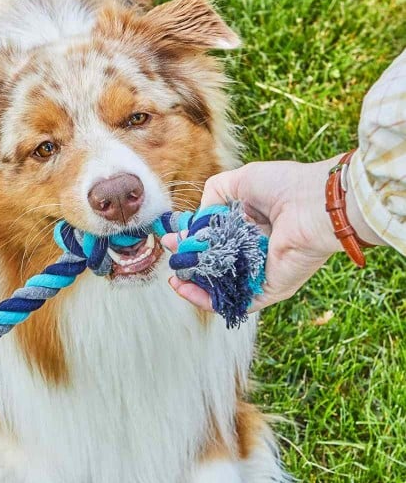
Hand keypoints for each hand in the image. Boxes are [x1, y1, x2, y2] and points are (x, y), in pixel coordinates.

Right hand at [163, 156, 381, 312]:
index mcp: (248, 224)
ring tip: (174, 278)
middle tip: (169, 252)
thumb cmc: (282, 186)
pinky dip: (208, 300)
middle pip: (213, 261)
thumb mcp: (239, 181)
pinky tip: (187, 289)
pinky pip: (235, 301)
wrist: (313, 204)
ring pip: (221, 284)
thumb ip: (214, 194)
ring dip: (194, 284)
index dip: (190, 236)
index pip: (214, 235)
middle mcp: (253, 248)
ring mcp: (260, 271)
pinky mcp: (267, 289)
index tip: (172, 234)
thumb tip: (197, 220)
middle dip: (188, 259)